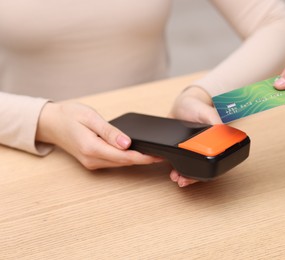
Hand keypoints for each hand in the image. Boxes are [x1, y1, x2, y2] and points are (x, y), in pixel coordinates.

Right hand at [36, 102, 160, 169]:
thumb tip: (127, 143)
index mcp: (92, 148)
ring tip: (155, 154)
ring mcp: (92, 162)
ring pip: (120, 163)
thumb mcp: (90, 118)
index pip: (124, 156)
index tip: (159, 155)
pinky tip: (137, 153)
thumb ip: (109, 132)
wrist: (51, 123)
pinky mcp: (93, 161)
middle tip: (163, 154)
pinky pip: (114, 162)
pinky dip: (127, 158)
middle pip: (125, 162)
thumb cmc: (69, 116)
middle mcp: (92, 159)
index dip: (144, 157)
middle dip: (145, 159)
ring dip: (137, 160)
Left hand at [169, 85, 220, 186]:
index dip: (207, 171)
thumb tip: (220, 131)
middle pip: (201, 169)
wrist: (181, 105)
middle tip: (183, 180)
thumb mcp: (206, 111)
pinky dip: (173, 167)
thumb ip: (214, 119)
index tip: (199, 176)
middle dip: (192, 177)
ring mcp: (191, 151)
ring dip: (182, 175)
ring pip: (189, 168)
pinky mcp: (180, 150)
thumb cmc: (196, 106)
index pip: (213, 161)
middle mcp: (204, 149)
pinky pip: (178, 162)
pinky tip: (169, 168)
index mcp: (214, 142)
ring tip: (175, 177)